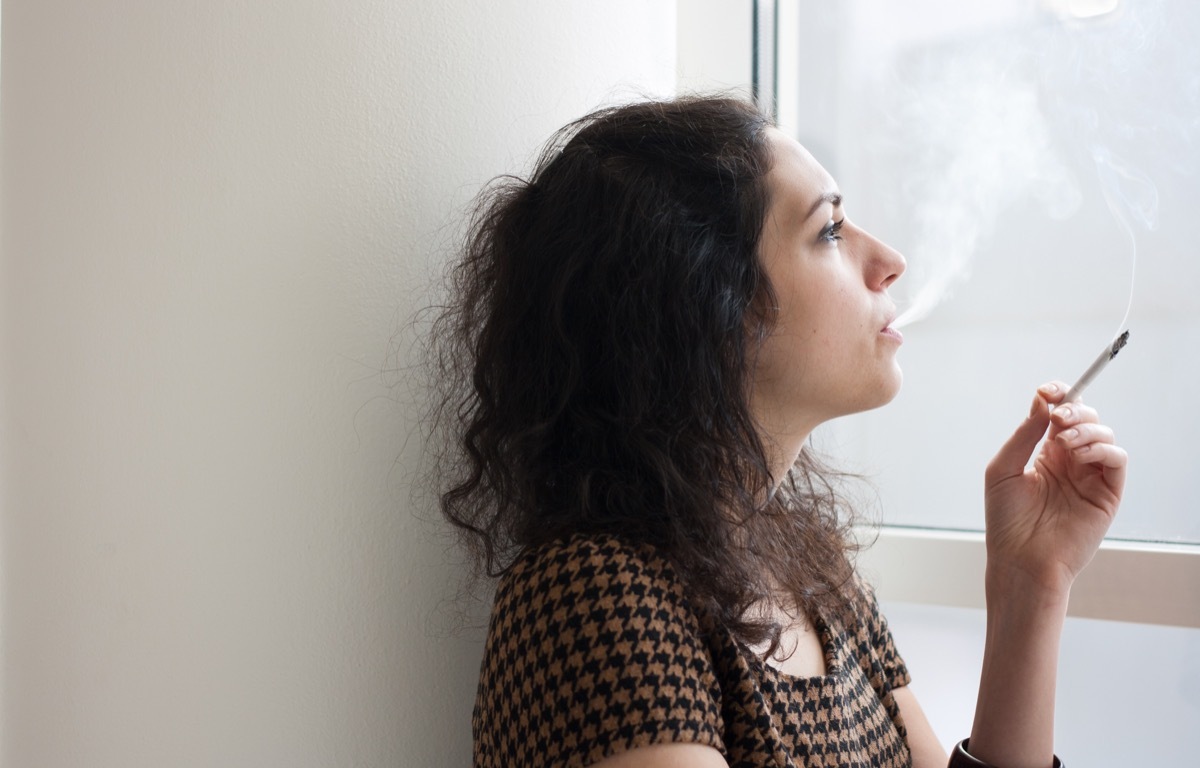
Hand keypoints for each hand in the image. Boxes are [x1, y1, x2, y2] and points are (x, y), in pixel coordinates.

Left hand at [983, 381, 1127, 596]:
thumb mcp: (1003, 469)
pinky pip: (1117, 460)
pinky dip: (1101, 449)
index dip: (1059, 396)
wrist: (1020, 559)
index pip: (1060, 414)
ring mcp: (1089, 477)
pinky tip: (1078, 454)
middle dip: (1073, 410)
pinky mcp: (1107, 494)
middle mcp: (1070, 461)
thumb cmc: (1006, 519)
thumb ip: (1023, 434)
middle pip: (1085, 419)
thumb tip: (1042, 401)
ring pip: (1104, 434)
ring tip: (1063, 441)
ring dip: (1086, 428)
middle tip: (1056, 417)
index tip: (1048, 391)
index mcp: (1045, 453)